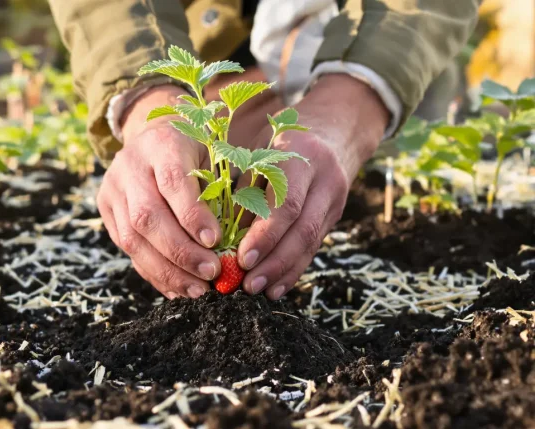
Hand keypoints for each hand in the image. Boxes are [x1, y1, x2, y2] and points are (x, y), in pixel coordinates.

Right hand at [98, 85, 221, 298]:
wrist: (152, 137)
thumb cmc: (194, 151)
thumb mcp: (211, 155)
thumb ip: (219, 192)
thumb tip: (233, 244)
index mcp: (161, 144)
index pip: (172, 182)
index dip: (192, 215)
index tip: (215, 242)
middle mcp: (129, 166)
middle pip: (148, 216)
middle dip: (180, 251)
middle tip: (211, 273)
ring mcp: (112, 189)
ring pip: (132, 239)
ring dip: (167, 270)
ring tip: (197, 290)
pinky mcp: (105, 210)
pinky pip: (127, 250)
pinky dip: (154, 273)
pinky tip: (178, 288)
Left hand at [235, 74, 389, 298]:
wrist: (335, 128)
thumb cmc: (282, 142)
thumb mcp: (259, 152)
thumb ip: (243, 188)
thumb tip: (220, 235)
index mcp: (301, 157)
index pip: (286, 204)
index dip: (265, 236)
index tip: (242, 259)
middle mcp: (325, 180)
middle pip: (303, 230)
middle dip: (274, 262)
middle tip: (248, 285)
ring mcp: (335, 199)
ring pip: (312, 243)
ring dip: (284, 271)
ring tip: (259, 291)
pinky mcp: (335, 215)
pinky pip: (314, 246)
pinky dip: (294, 268)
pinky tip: (276, 287)